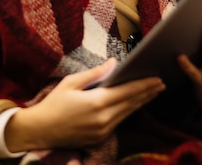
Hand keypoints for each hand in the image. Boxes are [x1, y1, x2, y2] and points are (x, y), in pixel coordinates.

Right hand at [4, 58, 164, 151]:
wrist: (40, 130)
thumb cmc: (54, 103)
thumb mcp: (71, 82)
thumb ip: (95, 73)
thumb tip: (114, 63)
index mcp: (96, 102)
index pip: (127, 92)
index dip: (144, 85)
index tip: (157, 78)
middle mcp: (103, 119)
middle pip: (132, 103)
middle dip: (147, 93)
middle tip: (161, 83)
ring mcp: (103, 131)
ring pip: (127, 114)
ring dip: (141, 102)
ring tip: (152, 92)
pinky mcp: (100, 138)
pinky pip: (119, 122)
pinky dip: (128, 111)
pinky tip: (134, 104)